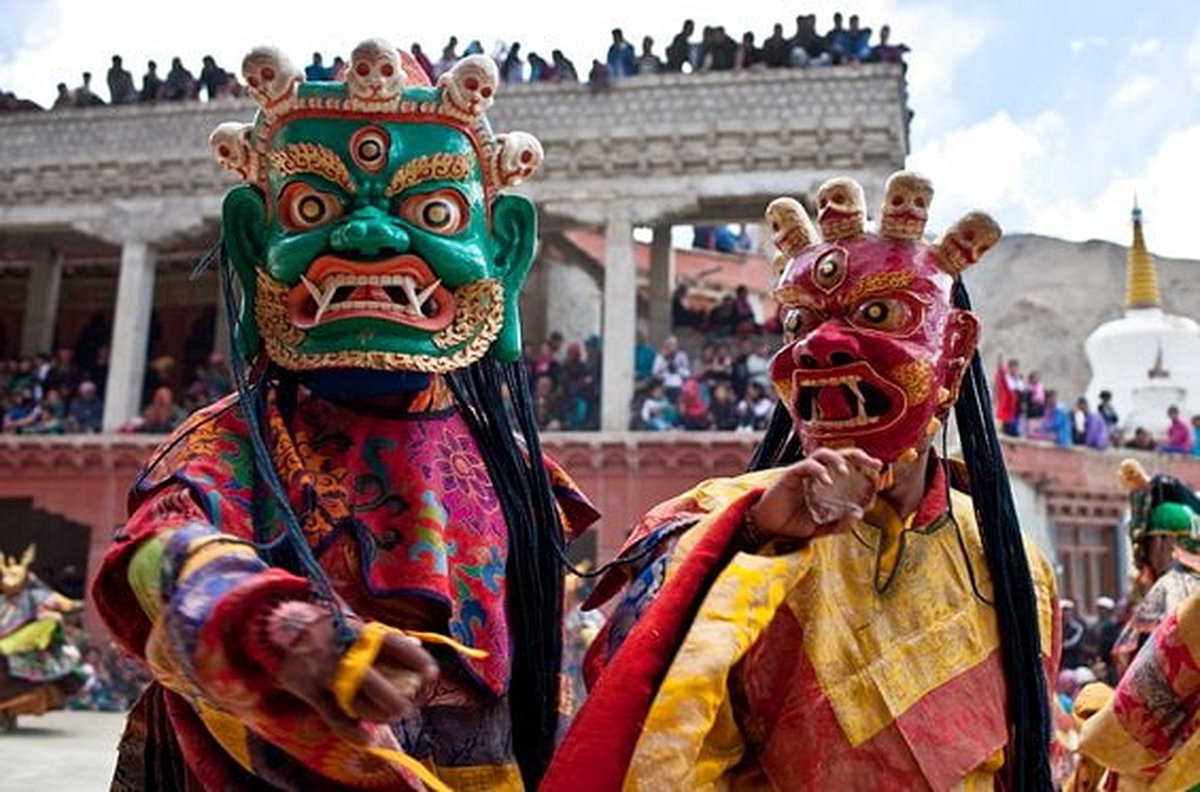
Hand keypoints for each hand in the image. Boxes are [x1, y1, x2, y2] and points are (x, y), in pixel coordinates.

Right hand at [269, 602, 438, 744]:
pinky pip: (336, 718)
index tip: (430, 676)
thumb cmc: (331, 628)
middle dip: (401, 702)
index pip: (401, 648)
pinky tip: (368, 739)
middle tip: (407, 706)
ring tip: (389, 717)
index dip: (420, 664)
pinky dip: (354, 732)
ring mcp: (329, 674)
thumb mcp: (360, 625)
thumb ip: (387, 640)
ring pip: (362, 706)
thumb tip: (418, 649)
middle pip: (382, 686)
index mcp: (364, 633)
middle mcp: (349, 654)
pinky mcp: (313, 691)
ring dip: (381, 717)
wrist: (283, 628)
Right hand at [748, 448, 881, 542]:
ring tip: (845, 471)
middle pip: (841, 454)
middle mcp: (818, 474)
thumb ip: (839, 524)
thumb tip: (858, 514)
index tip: (879, 471)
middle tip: (874, 463)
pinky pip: (806, 465)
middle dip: (859, 456)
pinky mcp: (790, 474)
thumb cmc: (794, 524)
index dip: (865, 467)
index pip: (849, 467)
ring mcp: (804, 472)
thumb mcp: (821, 528)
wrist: (768, 528)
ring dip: (837, 459)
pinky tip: (826, 481)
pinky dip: (818, 470)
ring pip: (823, 453)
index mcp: (827, 483)